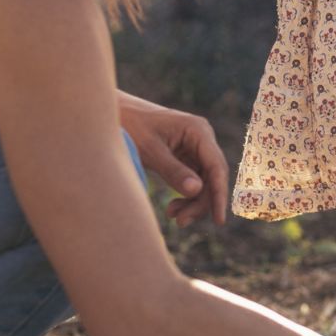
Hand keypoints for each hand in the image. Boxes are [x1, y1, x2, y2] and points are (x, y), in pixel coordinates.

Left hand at [118, 94, 230, 227]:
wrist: (117, 113)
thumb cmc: (131, 126)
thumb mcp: (150, 151)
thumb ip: (173, 171)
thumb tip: (196, 191)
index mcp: (198, 131)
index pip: (216, 167)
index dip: (219, 195)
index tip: (218, 220)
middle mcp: (201, 139)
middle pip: (211, 178)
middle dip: (199, 202)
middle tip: (181, 222)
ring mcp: (194, 147)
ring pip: (204, 182)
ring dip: (192, 202)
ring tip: (172, 215)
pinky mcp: (185, 156)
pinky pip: (193, 180)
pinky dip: (184, 196)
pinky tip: (172, 208)